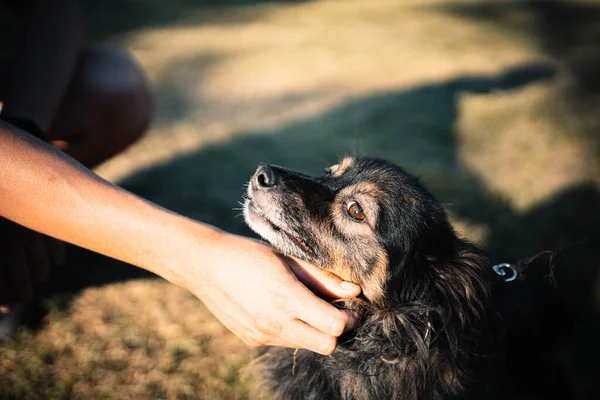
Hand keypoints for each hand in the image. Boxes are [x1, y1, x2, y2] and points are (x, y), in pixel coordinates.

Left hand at [0, 218, 64, 308]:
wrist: (5, 180)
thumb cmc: (1, 220)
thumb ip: (1, 272)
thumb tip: (5, 310)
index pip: (1, 289)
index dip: (4, 301)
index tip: (8, 301)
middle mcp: (10, 244)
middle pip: (23, 284)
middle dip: (24, 295)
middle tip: (25, 296)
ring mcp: (30, 234)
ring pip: (42, 270)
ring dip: (39, 276)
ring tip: (36, 275)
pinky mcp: (47, 225)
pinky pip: (57, 253)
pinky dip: (55, 259)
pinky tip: (49, 258)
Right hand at [185, 232, 360, 354]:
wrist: (205, 266)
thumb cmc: (249, 254)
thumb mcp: (288, 258)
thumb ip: (322, 278)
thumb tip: (354, 290)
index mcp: (287, 297)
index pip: (335, 326)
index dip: (348, 317)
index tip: (349, 305)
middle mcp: (275, 323)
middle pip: (326, 345)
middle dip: (336, 330)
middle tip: (334, 310)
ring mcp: (262, 335)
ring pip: (305, 345)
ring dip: (313, 330)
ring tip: (303, 304)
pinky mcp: (252, 340)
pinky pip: (283, 341)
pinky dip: (291, 329)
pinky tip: (278, 307)